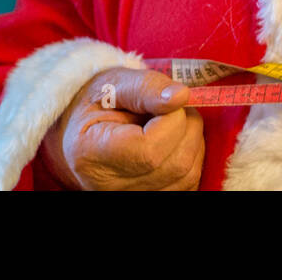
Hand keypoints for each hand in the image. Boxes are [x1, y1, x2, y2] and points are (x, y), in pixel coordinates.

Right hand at [42, 66, 203, 190]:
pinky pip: (188, 184)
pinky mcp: (149, 197)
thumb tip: (181, 96)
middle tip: (173, 106)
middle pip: (175, 164)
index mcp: (91, 153)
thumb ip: (146, 87)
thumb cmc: (99, 103)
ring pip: (187, 175)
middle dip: (187, 126)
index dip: (172, 120)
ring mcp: (130, 196)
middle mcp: (110, 186)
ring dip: (193, 140)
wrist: (87, 129)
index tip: (165, 101)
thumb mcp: (115, 84)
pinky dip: (191, 156)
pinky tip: (175, 139)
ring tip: (173, 120)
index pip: (150, 149)